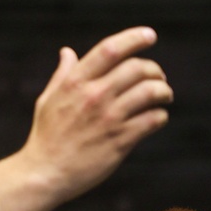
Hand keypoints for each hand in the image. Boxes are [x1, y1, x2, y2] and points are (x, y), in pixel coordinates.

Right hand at [20, 27, 171, 198]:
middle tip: (159, 77)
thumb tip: (67, 52)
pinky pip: (151, 120)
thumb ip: (62, 75)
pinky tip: (158, 118)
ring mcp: (108, 118)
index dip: (134, 38)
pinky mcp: (120, 141)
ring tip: (165, 96)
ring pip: (149, 92)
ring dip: (163, 91)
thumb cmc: (45, 137)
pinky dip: (160, 116)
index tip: (150, 35)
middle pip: (136, 68)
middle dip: (154, 69)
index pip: (110, 49)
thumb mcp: (48, 99)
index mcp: (76, 82)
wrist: (45, 174)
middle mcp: (94, 96)